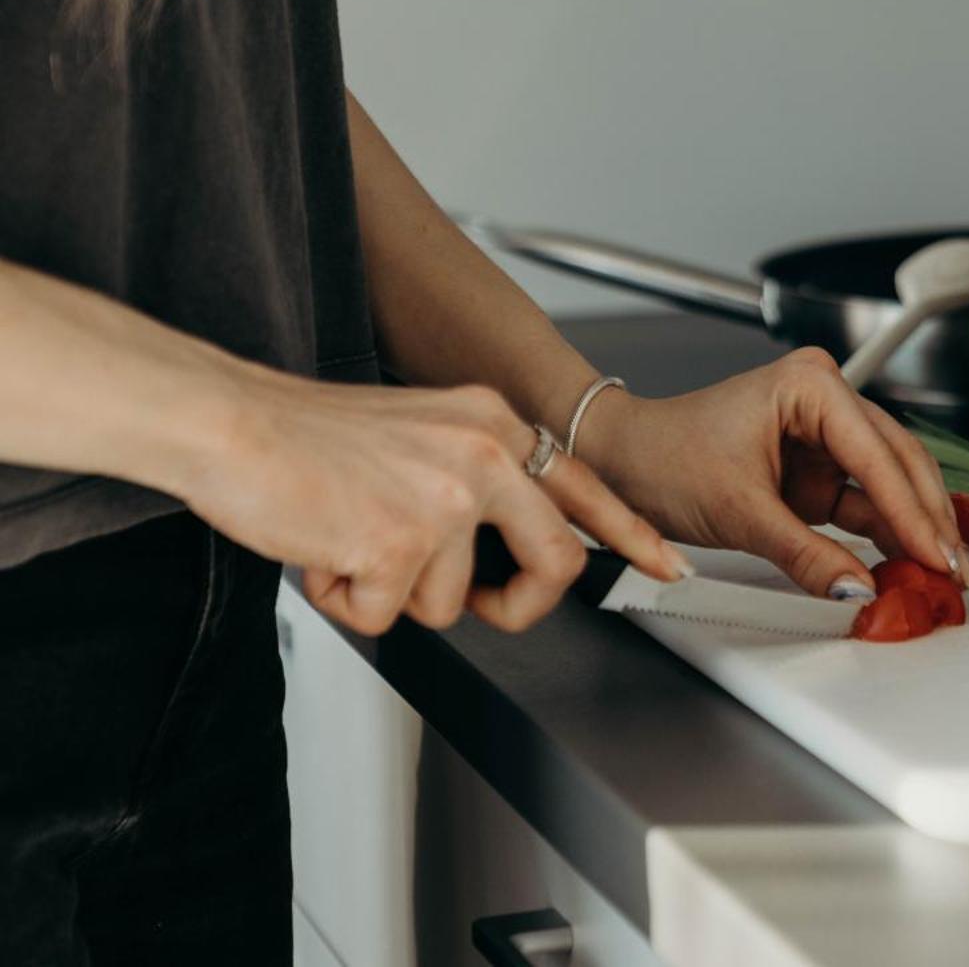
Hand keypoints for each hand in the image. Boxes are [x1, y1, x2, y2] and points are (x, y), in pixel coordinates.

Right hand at [180, 370, 689, 634]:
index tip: (667, 564)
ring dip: (394, 594)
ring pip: (452, 603)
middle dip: (518, 606)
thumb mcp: (419, 433)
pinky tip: (326, 554)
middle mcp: (484, 452)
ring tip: (350, 543)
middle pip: (556, 560)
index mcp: (492, 422)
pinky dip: (348, 601)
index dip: (631, 534)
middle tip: (478, 607)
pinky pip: (390, 616)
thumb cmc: (304, 437)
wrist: (230, 423)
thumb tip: (496, 550)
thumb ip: (472, 479)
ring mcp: (448, 497)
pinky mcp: (402, 541)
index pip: (584, 485)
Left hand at [577, 348, 967, 598]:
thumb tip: (856, 589)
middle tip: (955, 570)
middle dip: (927, 519)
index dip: (912, 512)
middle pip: (898, 463)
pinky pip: (864, 501)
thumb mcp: (739, 512)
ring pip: (889, 483)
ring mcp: (825, 435)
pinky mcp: (818, 469)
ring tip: (941, 572)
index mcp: (810, 386)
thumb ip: (806, 555)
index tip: (937, 555)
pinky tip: (908, 561)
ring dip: (913, 527)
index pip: (876, 455)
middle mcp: (826, 401)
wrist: (625, 462)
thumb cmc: (665, 458)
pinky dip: (885, 533)